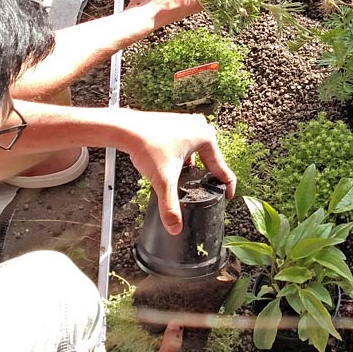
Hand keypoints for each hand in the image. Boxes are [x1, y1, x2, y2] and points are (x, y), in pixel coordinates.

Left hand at [120, 110, 236, 233]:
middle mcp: (199, 126)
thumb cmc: (146, 145)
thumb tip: (175, 227)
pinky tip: (174, 167)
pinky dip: (183, 158)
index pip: (222, 167)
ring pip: (197, 151)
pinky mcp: (174, 124)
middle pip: (211, 159)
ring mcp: (187, 123)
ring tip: (190, 180)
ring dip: (195, 166)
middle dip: (209, 175)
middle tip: (207, 189)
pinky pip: (186, 145)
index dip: (227, 186)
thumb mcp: (163, 180)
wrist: (125, 128)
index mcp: (206, 137)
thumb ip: (170, 206)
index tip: (227, 196)